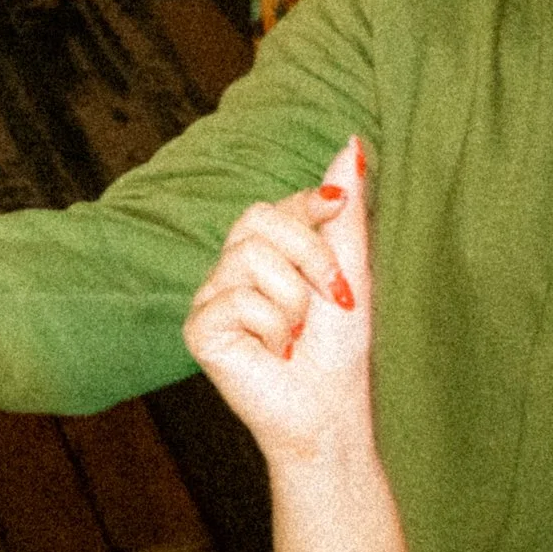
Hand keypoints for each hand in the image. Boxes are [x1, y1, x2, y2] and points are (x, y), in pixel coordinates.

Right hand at [182, 137, 375, 465]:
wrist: (330, 410)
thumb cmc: (340, 349)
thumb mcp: (351, 272)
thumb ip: (345, 212)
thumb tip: (353, 142)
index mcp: (265, 254)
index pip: (278, 205)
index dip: (311, 205)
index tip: (338, 206)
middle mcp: (231, 269)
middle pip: (258, 219)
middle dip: (308, 257)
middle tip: (326, 301)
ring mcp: (211, 297)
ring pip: (251, 259)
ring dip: (293, 303)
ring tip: (294, 336)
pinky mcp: (199, 328)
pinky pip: (237, 299)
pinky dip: (271, 329)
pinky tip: (272, 352)